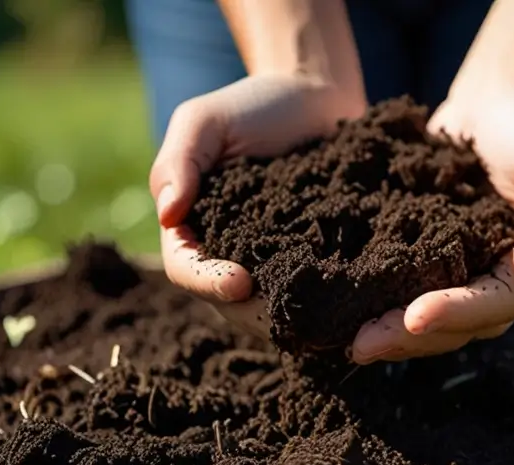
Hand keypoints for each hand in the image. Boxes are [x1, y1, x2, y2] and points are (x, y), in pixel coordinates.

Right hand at [150, 73, 364, 337]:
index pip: (186, 269)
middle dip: (254, 313)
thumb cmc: (254, 106)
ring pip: (270, 308)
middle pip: (228, 303)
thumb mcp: (205, 121)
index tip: (240, 283)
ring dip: (292, 317)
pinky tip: (345, 304)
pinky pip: (311, 294)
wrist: (315, 97)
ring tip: (321, 317)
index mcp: (191, 228)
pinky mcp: (309, 265)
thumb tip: (167, 214)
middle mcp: (226, 255)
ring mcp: (269, 265)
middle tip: (291, 315)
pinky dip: (324, 304)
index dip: (208, 283)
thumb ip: (179, 161)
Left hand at [349, 85, 513, 363]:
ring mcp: (452, 272)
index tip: (415, 317)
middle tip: (363, 344)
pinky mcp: (419, 257)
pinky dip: (373, 303)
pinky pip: (398, 289)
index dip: (456, 315)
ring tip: (350, 342)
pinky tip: (339, 307)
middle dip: (409, 338)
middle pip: (455, 327)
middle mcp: (489, 280)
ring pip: (423, 320)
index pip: (495, 305)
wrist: (495, 97)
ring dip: (388, 334)